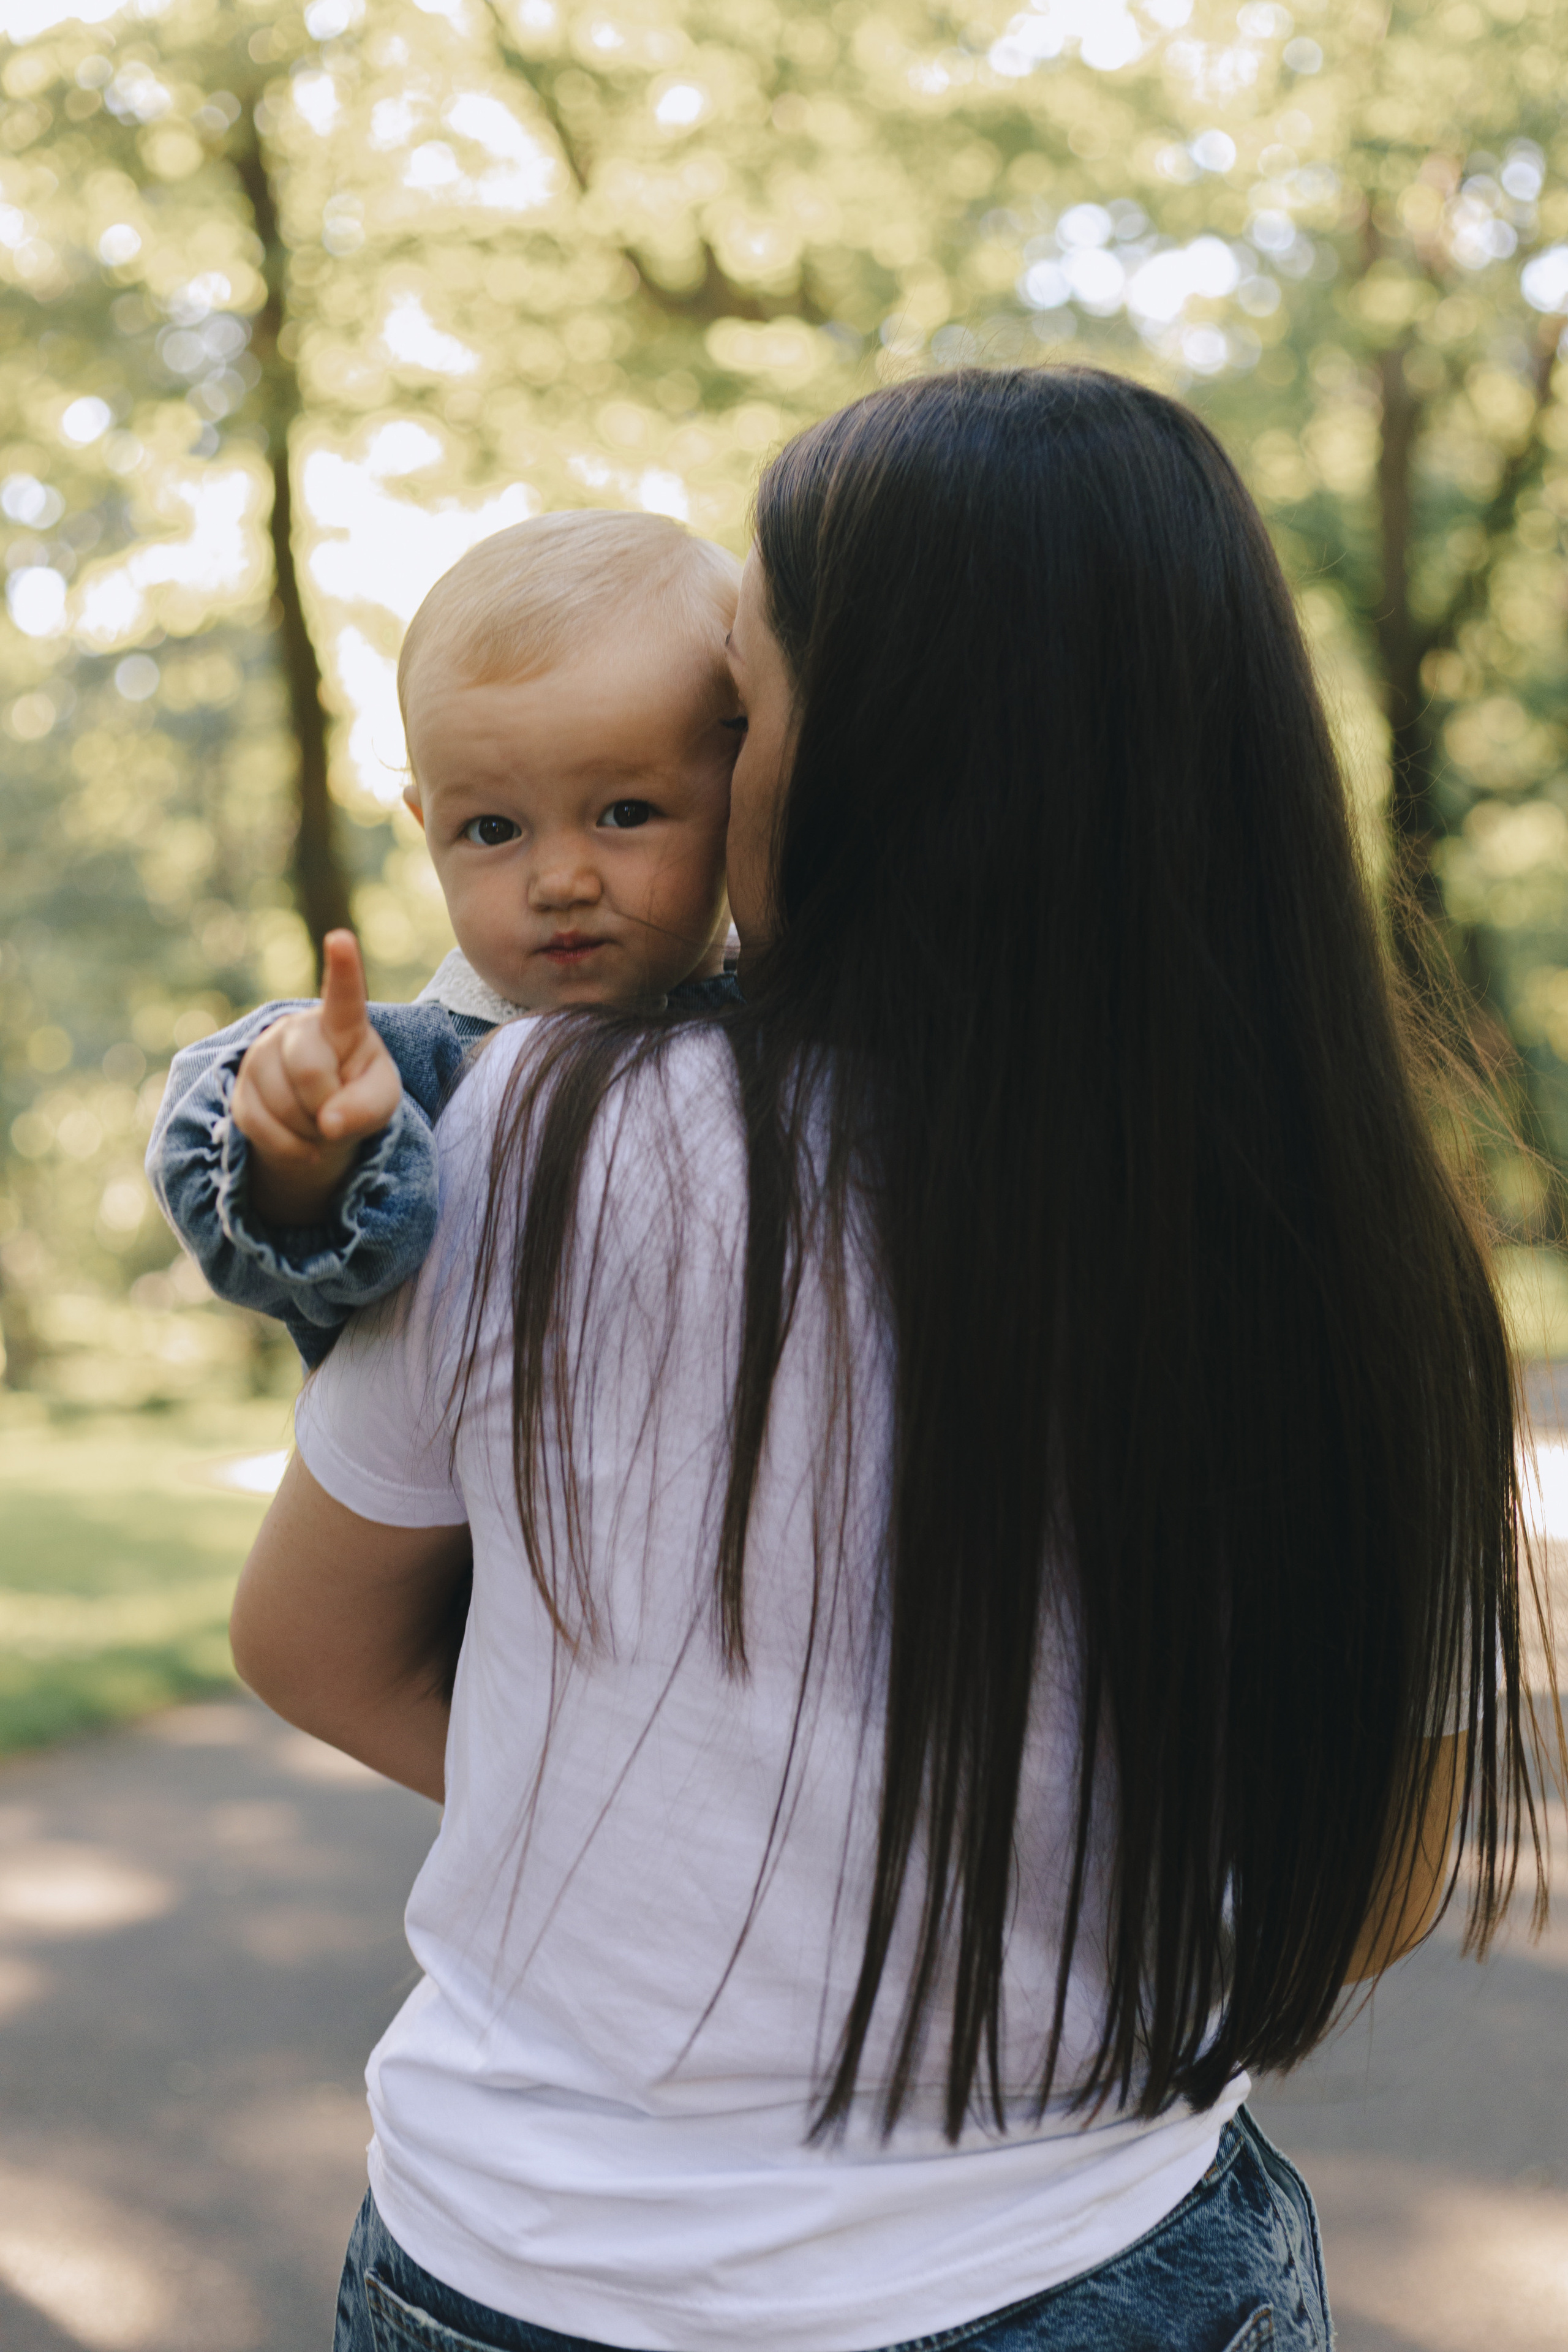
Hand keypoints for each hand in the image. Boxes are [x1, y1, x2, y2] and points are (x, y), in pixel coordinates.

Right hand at [230, 930, 402, 1230]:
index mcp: (341, 1024)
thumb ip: (368, 1107)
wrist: (321, 1120)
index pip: (344, 996)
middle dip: (327, 1104)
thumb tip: (329, 1123)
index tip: (341, 938)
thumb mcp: (381, 1100)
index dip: (343, 968)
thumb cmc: (360, 1095)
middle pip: (308, 1069)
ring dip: (308, 1130)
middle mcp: (296, 1029)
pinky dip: (286, 1147)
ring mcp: (262, 1056)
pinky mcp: (239, 1088)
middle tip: (338, 1114)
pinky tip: (302, 1143)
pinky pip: (257, 1125)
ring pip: (279, 1102)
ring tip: (318, 1124)